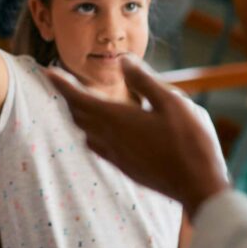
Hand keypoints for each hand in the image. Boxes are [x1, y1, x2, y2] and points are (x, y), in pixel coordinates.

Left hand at [49, 57, 229, 216]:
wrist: (198, 186)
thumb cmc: (190, 140)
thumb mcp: (171, 101)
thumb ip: (144, 80)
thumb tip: (122, 61)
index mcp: (119, 120)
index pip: (79, 99)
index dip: (61, 84)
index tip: (47, 71)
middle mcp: (111, 139)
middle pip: (79, 116)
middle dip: (69, 97)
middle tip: (64, 80)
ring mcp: (118, 156)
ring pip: (87, 132)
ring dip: (80, 114)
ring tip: (83, 100)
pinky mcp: (127, 167)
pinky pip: (98, 146)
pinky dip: (93, 130)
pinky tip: (105, 128)